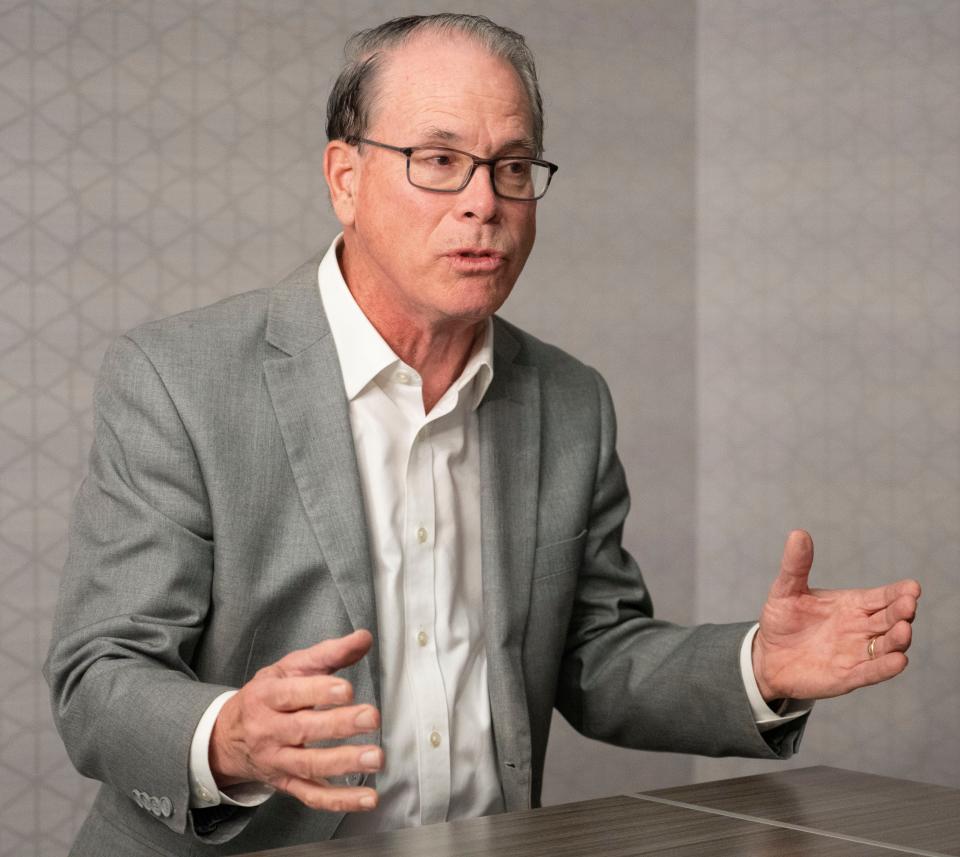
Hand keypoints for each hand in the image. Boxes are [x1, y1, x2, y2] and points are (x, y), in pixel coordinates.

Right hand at [209, 629, 380, 812]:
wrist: (227, 737)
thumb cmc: (266, 696)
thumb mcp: (290, 667)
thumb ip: (328, 653)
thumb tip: (363, 638)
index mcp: (267, 696)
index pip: (291, 694)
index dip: (318, 691)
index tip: (345, 690)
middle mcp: (269, 731)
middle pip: (303, 729)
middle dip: (338, 724)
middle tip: (370, 718)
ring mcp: (278, 761)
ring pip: (309, 765)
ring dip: (344, 763)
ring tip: (376, 757)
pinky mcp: (288, 784)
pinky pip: (313, 795)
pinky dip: (341, 800)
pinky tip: (368, 798)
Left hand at [752, 530, 920, 701]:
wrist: (767, 656)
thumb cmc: (782, 621)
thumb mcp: (786, 590)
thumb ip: (796, 565)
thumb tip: (798, 534)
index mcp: (851, 605)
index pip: (882, 597)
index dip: (898, 592)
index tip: (912, 587)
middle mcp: (860, 628)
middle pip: (889, 619)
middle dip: (901, 612)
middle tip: (908, 604)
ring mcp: (856, 653)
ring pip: (886, 646)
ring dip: (897, 639)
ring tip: (904, 629)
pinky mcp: (848, 676)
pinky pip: (871, 672)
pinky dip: (884, 668)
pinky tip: (898, 661)